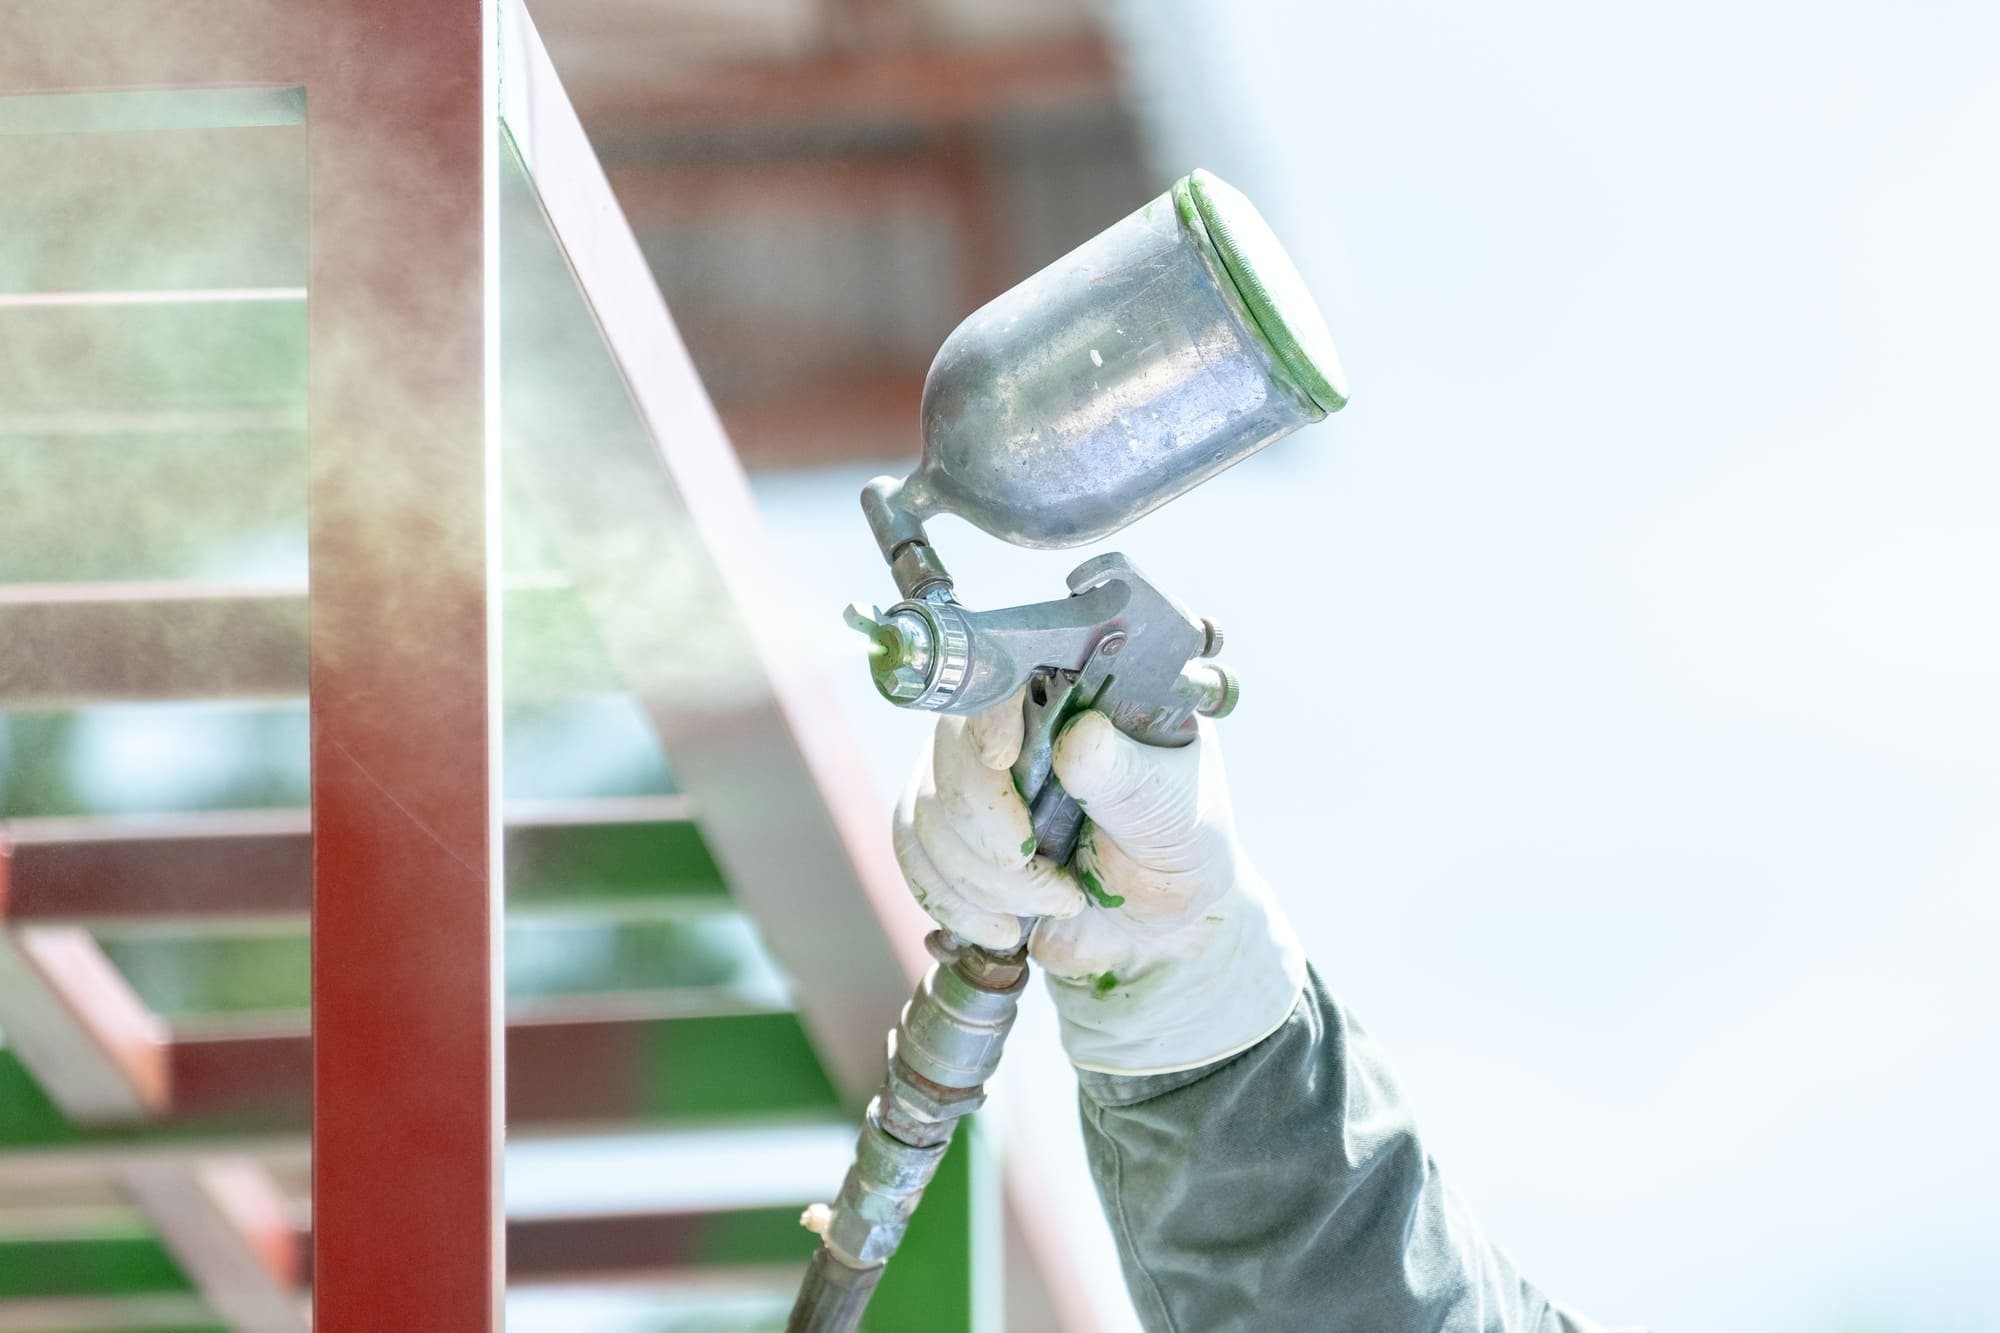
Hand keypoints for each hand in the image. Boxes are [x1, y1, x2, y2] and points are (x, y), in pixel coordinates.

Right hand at [894, 694, 1305, 1074]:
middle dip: (992, 831)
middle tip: (1055, 882)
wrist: (1161, 925)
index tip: (1002, 758)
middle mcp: (1016, 724)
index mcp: (1078, 697)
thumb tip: (1080, 739)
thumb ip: (1129, 779)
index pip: (1008, 676)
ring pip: (928, 811)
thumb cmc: (1180, 848)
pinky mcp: (951, 829)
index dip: (991, 714)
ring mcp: (975, 776)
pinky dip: (952, 900)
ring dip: (983, 879)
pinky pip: (914, 851)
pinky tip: (1002, 928)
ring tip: (1056, 903)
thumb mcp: (1177, 812)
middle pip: (952, 750)